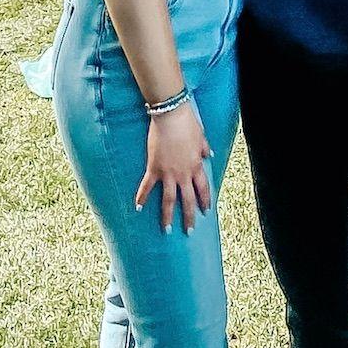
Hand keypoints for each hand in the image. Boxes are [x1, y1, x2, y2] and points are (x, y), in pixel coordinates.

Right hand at [135, 104, 212, 233]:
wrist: (171, 116)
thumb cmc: (188, 124)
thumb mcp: (201, 137)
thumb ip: (205, 149)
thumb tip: (209, 156)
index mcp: (196, 166)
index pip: (203, 189)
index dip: (205, 201)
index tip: (205, 211)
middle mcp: (183, 174)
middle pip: (188, 200)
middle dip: (189, 217)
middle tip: (188, 231)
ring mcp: (168, 173)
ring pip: (169, 199)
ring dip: (168, 216)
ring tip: (166, 230)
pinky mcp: (154, 168)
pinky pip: (147, 186)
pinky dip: (142, 197)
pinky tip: (138, 208)